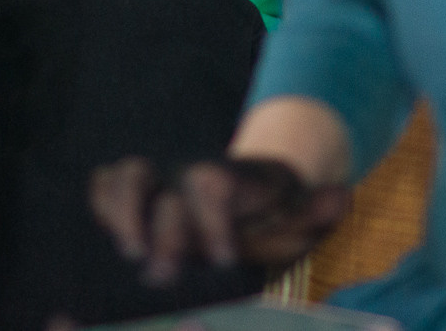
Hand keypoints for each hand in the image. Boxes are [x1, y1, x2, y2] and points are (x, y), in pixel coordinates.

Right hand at [89, 156, 351, 285]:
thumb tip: (342, 196)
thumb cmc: (275, 219)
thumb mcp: (300, 220)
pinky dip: (103, 204)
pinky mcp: (134, 198)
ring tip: (130, 254)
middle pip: (165, 186)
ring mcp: (158, 181)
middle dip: (165, 229)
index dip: (211, 219)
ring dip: (121, 210)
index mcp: (229, 177)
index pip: (209, 183)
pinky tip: (114, 243)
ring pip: (127, 174)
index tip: (222, 258)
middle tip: (164, 273)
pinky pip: (105, 185)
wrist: (254, 203)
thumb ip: (316, 213)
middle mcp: (187, 173)